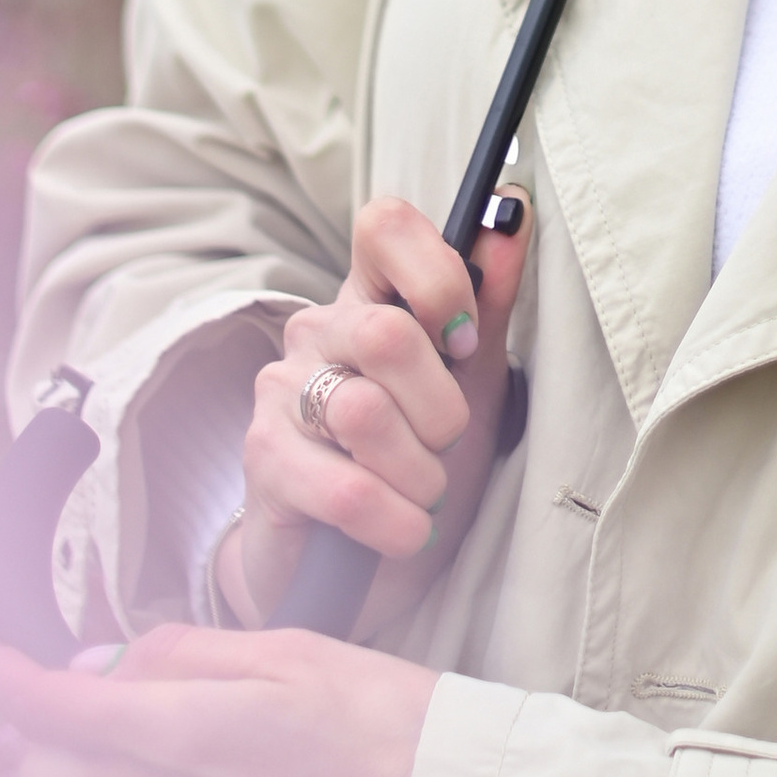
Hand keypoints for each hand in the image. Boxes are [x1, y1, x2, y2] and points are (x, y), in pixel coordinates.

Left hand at [0, 613, 435, 776]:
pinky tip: (214, 728)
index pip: (41, 714)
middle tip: (71, 656)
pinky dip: (152, 765)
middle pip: (48, 770)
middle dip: (33, 715)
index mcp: (180, 741)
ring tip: (157, 681)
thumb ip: (184, 655)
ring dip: (92, 741)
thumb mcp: (287, 652)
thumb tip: (103, 665)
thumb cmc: (388, 723)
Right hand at [219, 190, 531, 631]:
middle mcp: (317, 331)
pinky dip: (394, 521)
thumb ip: (490, 299)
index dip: (438, 277)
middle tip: (444, 448)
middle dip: (441, 410)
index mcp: (369, 297)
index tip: (463, 343)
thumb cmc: (417, 460)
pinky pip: (345, 490)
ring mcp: (280, 392)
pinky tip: (401, 531)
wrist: (357, 565)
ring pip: (364, 414)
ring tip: (421, 496)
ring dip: (419, 476)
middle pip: (388, 334)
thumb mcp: (472, 382)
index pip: (385, 227)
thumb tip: (514, 212)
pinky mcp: (262, 460)